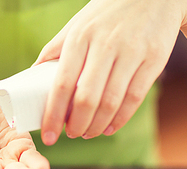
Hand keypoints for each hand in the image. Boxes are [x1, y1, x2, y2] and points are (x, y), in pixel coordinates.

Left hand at [35, 0, 185, 144]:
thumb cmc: (107, 14)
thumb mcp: (78, 25)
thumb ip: (55, 49)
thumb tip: (32, 75)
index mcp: (80, 37)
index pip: (61, 85)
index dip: (53, 115)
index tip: (48, 135)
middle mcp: (105, 45)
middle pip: (87, 99)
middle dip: (76, 125)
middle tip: (71, 134)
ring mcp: (132, 52)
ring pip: (111, 102)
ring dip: (96, 126)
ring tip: (88, 133)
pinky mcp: (154, 59)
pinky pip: (134, 98)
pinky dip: (120, 119)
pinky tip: (109, 127)